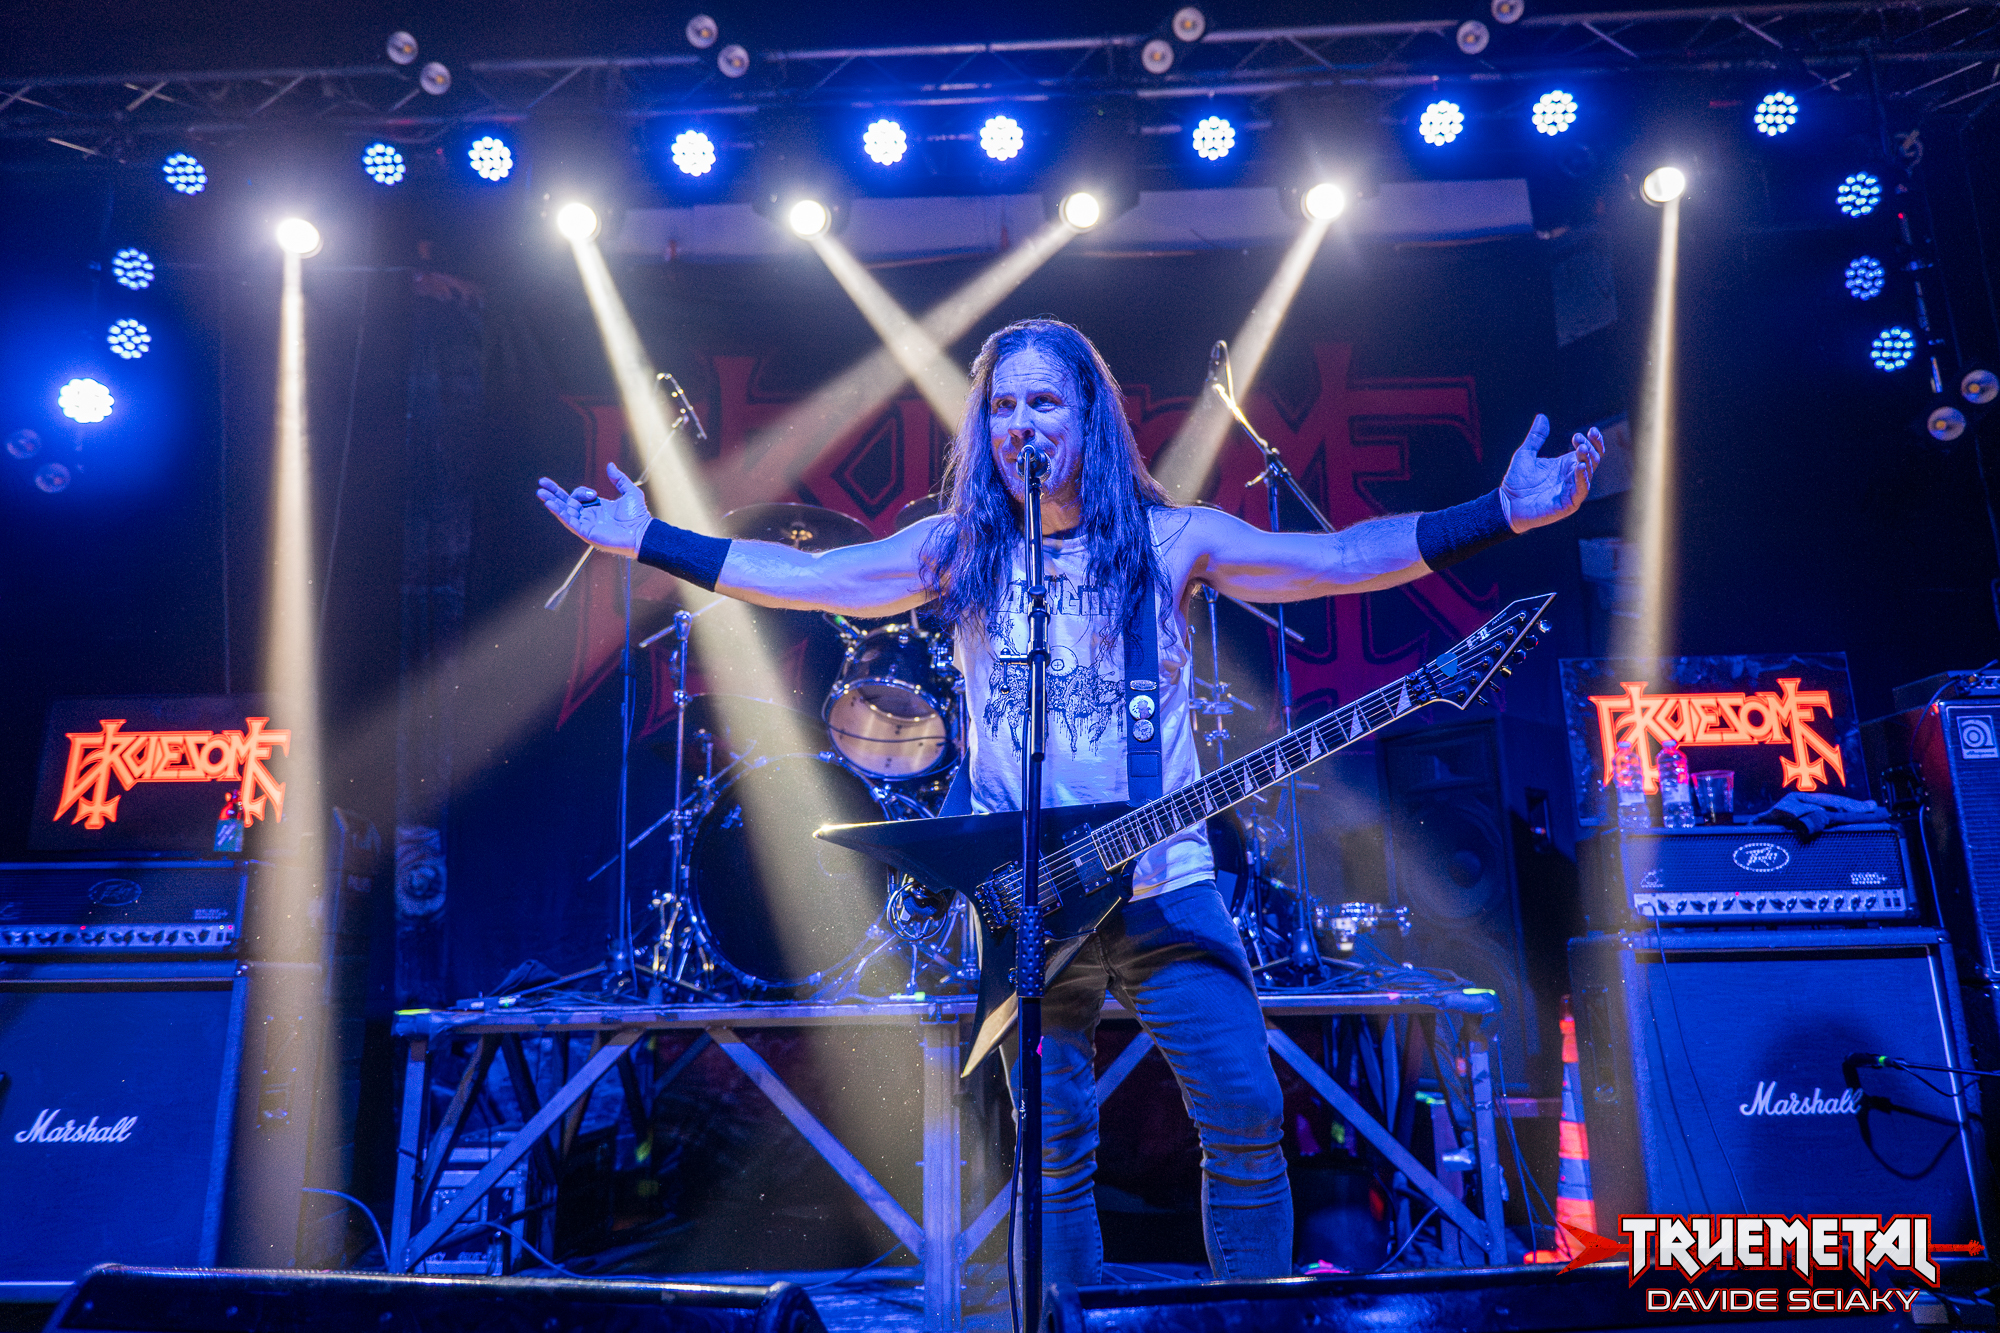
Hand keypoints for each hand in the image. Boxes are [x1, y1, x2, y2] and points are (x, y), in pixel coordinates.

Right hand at [535, 462, 655, 557]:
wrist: (642, 532)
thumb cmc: (639, 516)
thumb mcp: (630, 492)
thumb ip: (619, 479)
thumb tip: (610, 465)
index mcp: (597, 507)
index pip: (578, 497)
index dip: (580, 492)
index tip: (593, 494)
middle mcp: (589, 516)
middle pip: (566, 503)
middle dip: (554, 494)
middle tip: (541, 484)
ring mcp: (586, 525)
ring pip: (565, 512)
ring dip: (552, 503)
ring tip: (540, 493)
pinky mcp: (586, 532)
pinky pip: (569, 522)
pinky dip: (559, 513)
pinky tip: (550, 504)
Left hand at [1497, 414, 1602, 532]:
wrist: (1506, 503)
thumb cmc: (1516, 481)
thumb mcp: (1526, 454)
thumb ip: (1536, 437)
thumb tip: (1542, 416)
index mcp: (1565, 464)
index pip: (1589, 451)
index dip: (1593, 441)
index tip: (1590, 430)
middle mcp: (1572, 476)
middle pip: (1593, 460)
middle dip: (1590, 448)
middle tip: (1579, 439)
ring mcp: (1572, 490)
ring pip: (1589, 473)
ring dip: (1587, 460)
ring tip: (1580, 450)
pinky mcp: (1569, 503)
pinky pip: (1581, 490)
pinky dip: (1583, 478)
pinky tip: (1580, 467)